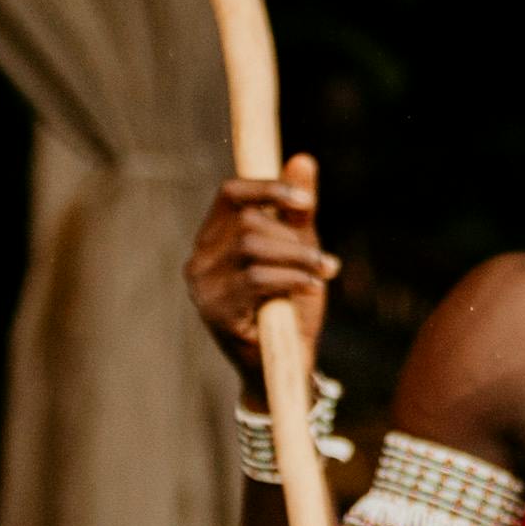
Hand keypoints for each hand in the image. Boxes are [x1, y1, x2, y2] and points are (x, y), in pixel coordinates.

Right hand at [186, 162, 331, 392]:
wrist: (284, 367)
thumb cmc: (288, 305)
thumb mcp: (298, 251)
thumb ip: (297, 211)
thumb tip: (303, 159)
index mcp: (213, 239)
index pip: (229, 194)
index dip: (268, 188)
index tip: (306, 203)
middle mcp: (199, 260)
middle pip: (247, 221)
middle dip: (294, 237)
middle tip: (325, 260)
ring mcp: (203, 288)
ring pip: (252, 246)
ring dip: (298, 256)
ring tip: (324, 271)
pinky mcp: (216, 312)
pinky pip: (256, 278)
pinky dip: (291, 278)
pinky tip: (311, 287)